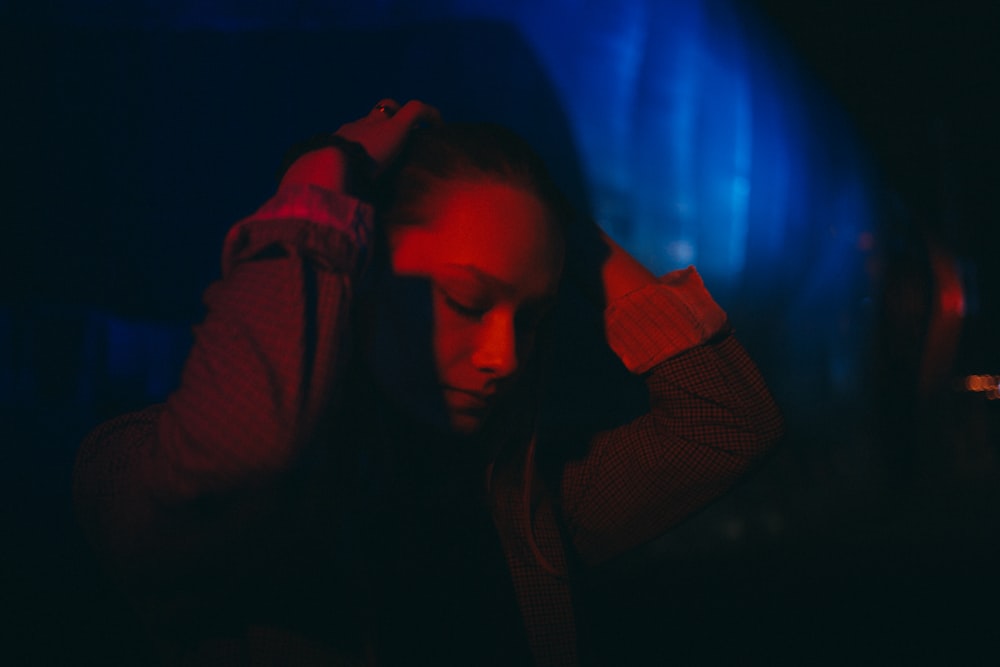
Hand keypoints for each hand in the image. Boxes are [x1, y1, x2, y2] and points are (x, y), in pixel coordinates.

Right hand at [279, 99, 440, 193]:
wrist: (323, 169)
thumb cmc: (321, 187)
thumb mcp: (326, 195)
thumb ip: (334, 205)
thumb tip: (333, 236)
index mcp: (336, 144)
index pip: (351, 137)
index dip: (363, 143)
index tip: (374, 158)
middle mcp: (354, 129)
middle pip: (369, 119)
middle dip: (383, 125)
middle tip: (399, 144)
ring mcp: (374, 125)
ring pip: (389, 108)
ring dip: (404, 118)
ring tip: (423, 133)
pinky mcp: (395, 126)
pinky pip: (416, 110)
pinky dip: (429, 115)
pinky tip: (441, 126)